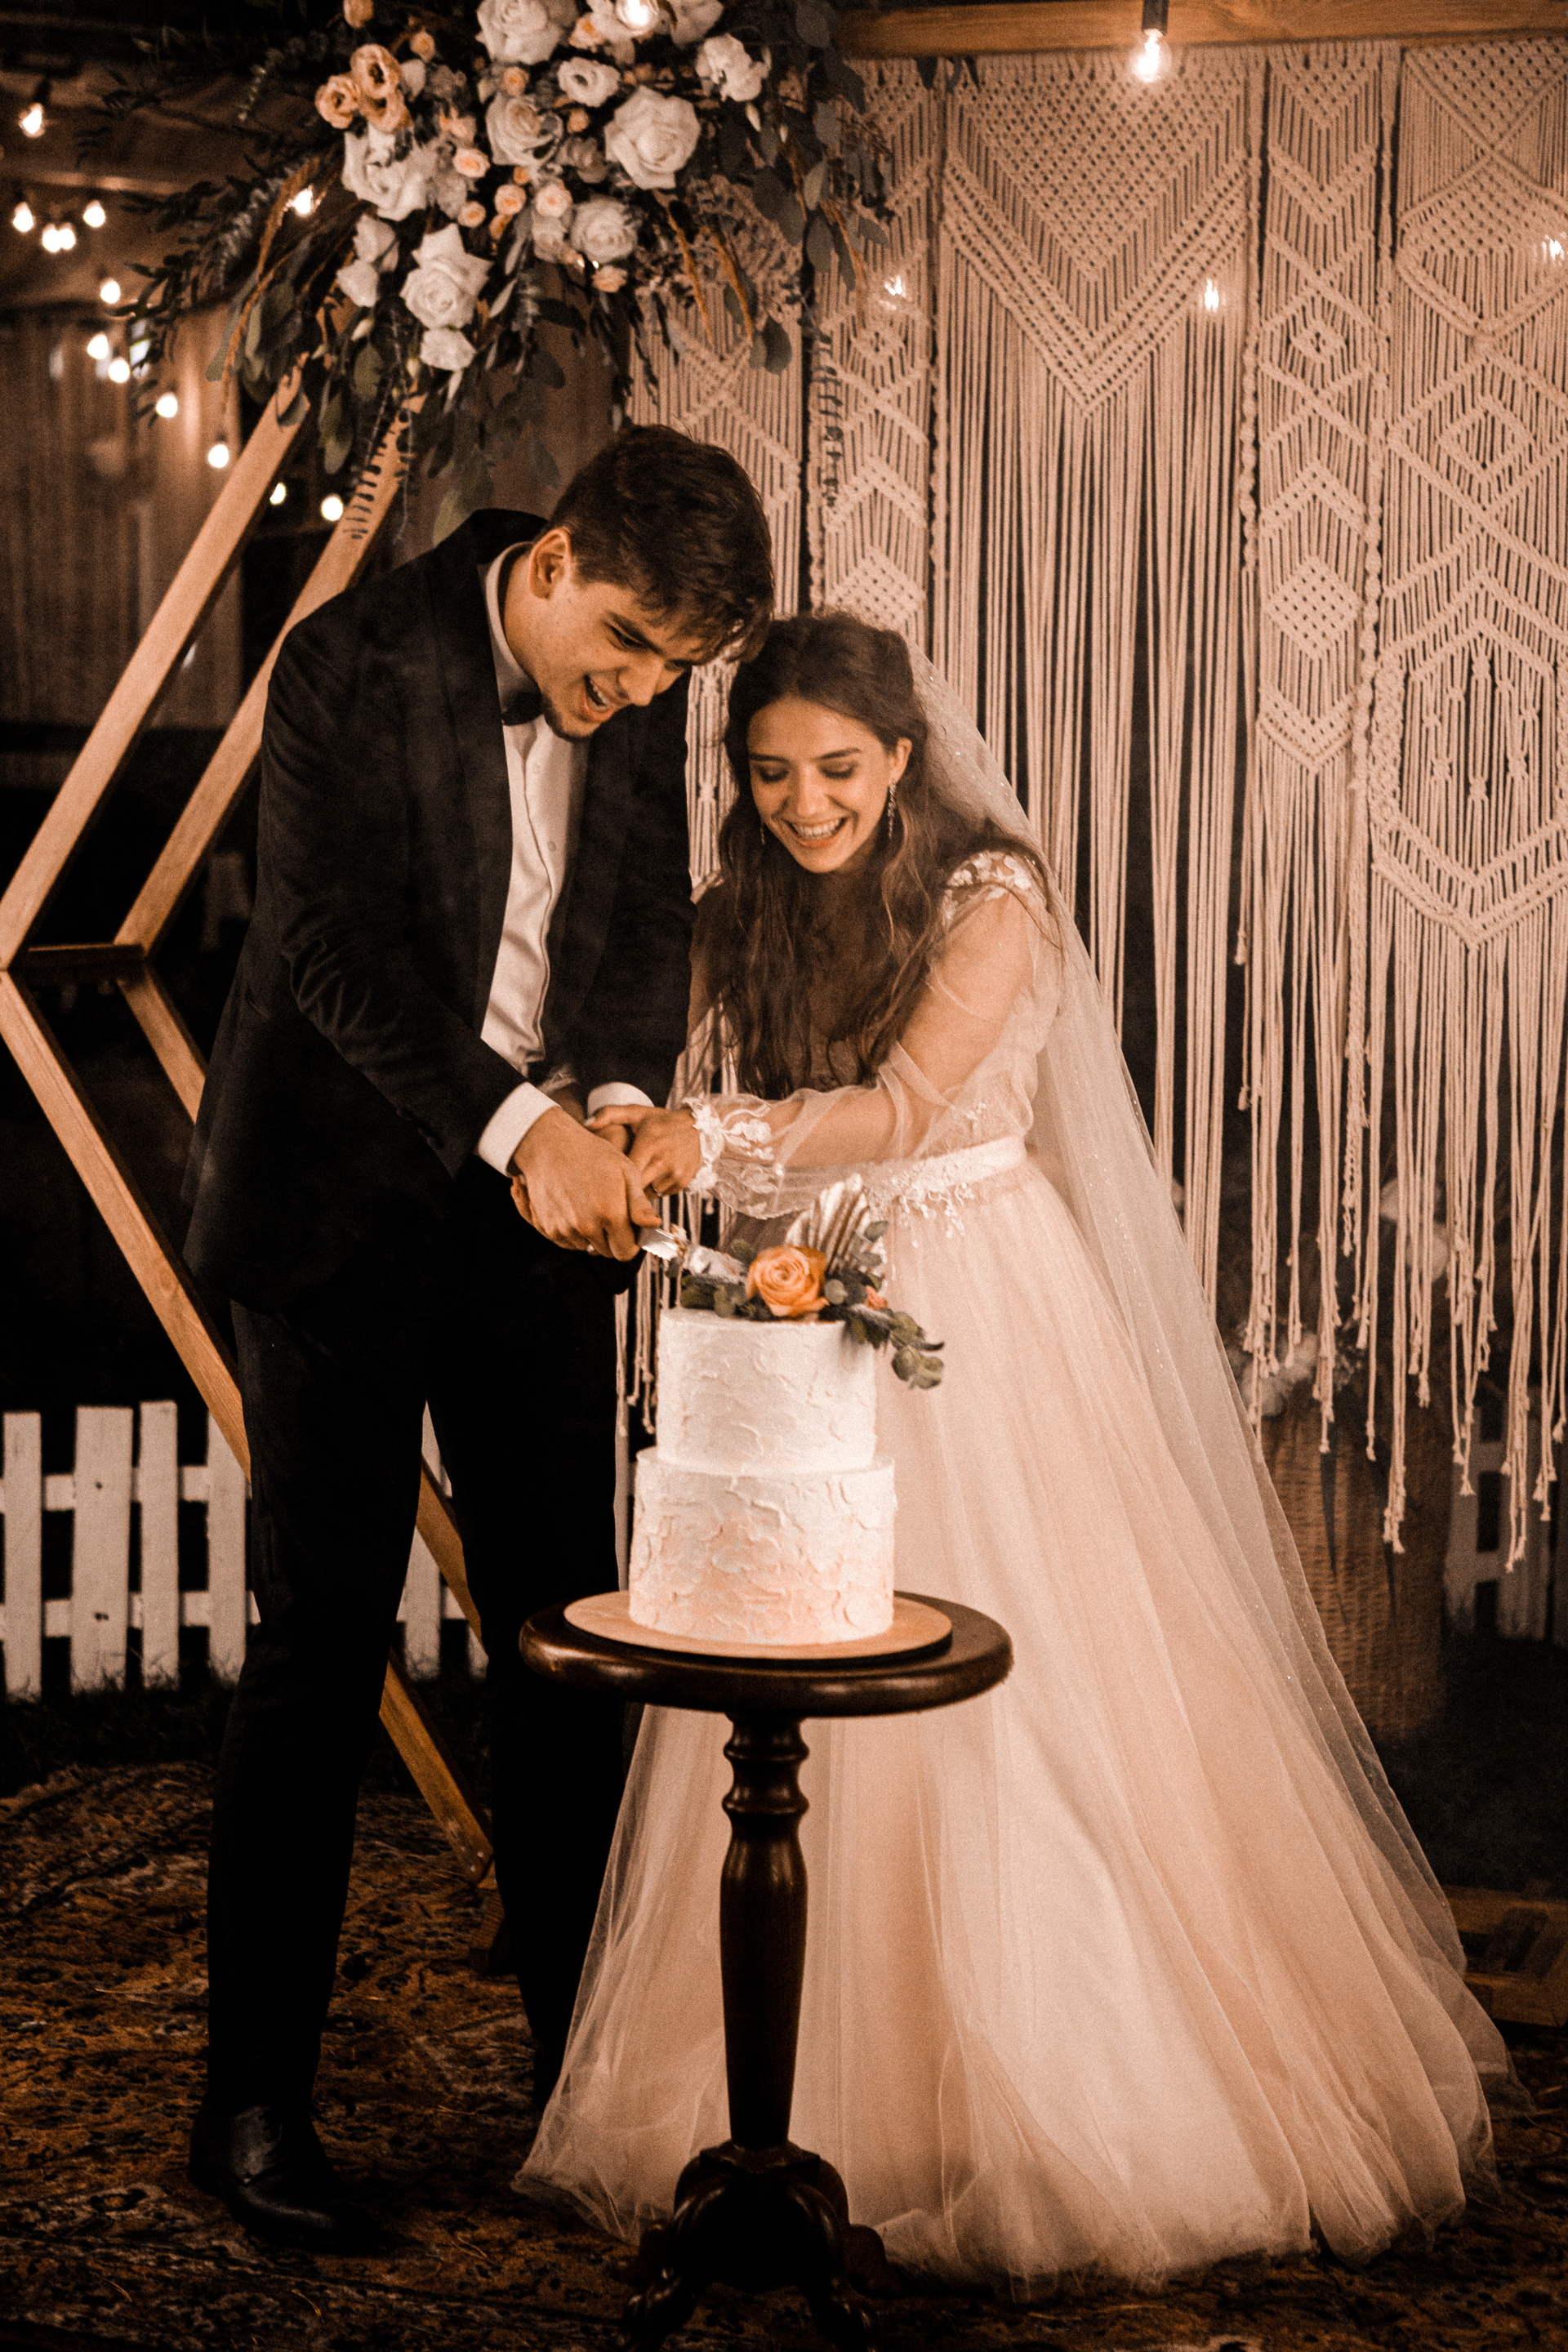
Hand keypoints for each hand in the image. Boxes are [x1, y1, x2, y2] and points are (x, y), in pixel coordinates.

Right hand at [510, 1106, 659, 1258]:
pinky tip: (574, 1207)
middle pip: (607, 1252)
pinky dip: (573, 1231)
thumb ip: (640, 1204)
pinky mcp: (549, 1228)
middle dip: (612, 1239)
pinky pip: (568, 1242)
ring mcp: (565, 1229)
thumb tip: (654, 1226)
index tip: (630, 1230)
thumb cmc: (592, 1154)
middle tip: (610, 1212)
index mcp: (611, 1214)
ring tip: (590, 1205)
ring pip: (587, 1246)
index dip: (632, 1243)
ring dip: (592, 1234)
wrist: (549, 1145)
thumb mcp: (625, 1171)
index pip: (626, 1252)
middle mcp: (587, 1226)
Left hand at [589, 1102, 701, 1197]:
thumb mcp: (637, 1112)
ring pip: (647, 1194)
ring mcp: (675, 1174)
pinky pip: (660, 1194)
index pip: (625, 1173)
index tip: (605, 1177)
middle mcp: (663, 1161)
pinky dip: (653, 1190)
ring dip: (638, 1190)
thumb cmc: (661, 1121)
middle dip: (624, 1187)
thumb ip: (610, 1114)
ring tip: (632, 1180)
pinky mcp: (683, 1183)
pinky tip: (651, 1178)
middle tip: (614, 1184)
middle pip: (635, 1187)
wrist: (700, 1128)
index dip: (614, 1177)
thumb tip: (586, 1124)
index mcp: (649, 1145)